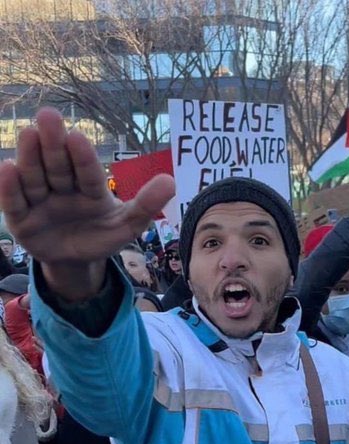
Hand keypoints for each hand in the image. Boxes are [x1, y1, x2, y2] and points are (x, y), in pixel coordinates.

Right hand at [0, 108, 174, 299]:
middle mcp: (64, 187)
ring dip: (31, 157)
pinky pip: (14, 202)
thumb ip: (146, 205)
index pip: (88, 172)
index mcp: (91, 188)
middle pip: (59, 166)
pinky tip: (6, 169)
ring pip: (35, 177)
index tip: (79, 137)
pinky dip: (9, 187)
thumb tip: (171, 181)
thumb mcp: (127, 226)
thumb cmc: (102, 236)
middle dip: (54, 144)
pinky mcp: (20, 217)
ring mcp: (41, 200)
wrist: (76, 261)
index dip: (83, 157)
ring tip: (28, 134)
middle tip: (49, 117)